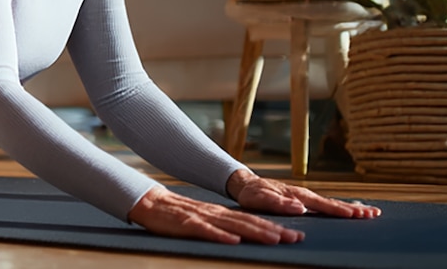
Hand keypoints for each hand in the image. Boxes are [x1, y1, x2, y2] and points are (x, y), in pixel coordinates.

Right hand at [128, 185, 305, 244]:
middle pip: (249, 223)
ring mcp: (202, 218)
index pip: (252, 221)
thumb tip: (243, 238)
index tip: (296, 235)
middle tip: (296, 238)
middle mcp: (216, 214)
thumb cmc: (177, 215)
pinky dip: (221, 236)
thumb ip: (222, 227)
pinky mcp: (187, 224)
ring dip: (256, 233)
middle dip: (274, 231)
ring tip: (275, 239)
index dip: (274, 228)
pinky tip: (234, 242)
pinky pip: (206, 231)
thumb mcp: (204, 220)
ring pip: (234, 226)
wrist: (150, 203)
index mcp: (221, 215)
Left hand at [226, 169, 381, 219]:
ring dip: (351, 207)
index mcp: (297, 195)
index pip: (323, 204)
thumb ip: (279, 204)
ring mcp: (305, 196)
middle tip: (374, 214)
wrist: (246, 184)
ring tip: (370, 212)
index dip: (341, 210)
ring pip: (331, 202)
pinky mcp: (303, 199)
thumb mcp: (260, 199)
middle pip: (333, 203)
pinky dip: (340, 206)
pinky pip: (325, 203)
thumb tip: (300, 208)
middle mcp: (304, 195)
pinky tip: (350, 209)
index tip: (358, 214)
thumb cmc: (252, 193)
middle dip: (354, 208)